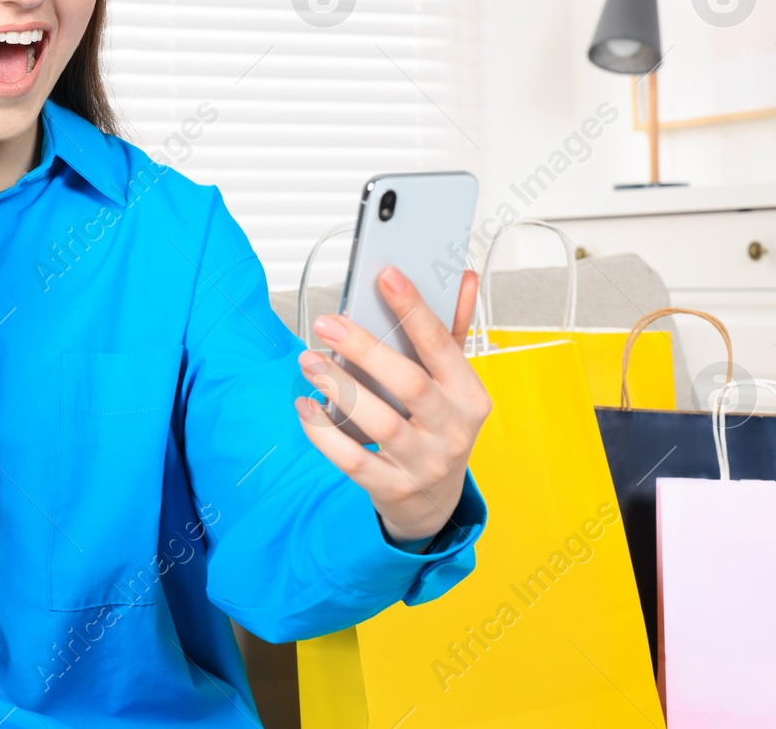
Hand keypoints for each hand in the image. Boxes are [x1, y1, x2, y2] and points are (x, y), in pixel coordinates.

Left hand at [294, 266, 489, 544]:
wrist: (436, 500)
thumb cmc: (439, 426)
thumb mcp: (453, 382)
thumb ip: (453, 330)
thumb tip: (464, 277)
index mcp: (470, 396)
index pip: (442, 346)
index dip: (414, 309)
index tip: (386, 275)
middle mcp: (452, 430)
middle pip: (408, 384)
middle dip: (364, 349)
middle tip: (326, 322)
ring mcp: (424, 464)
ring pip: (378, 422)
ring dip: (339, 387)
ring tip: (309, 361)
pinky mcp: (392, 488)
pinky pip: (352, 459)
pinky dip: (323, 432)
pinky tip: (305, 406)